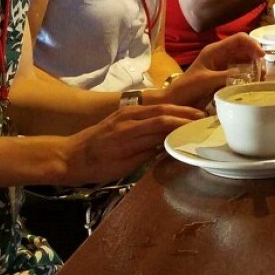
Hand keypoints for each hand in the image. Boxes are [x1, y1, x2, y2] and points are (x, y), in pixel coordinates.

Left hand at [59, 102, 203, 184]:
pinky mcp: (123, 112)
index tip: (200, 127)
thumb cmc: (95, 168)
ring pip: (157, 107)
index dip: (183, 123)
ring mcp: (125, 113)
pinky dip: (165, 110)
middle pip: (163, 111)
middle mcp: (127, 118)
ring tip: (195, 115)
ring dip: (178, 110)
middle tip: (205, 119)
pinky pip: (148, 108)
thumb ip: (147, 152)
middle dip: (185, 114)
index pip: (162, 123)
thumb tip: (169, 145)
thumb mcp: (123, 167)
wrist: (69, 156)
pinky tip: (175, 115)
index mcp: (128, 133)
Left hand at [161, 33, 265, 106]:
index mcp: (215, 50)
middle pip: (245, 49)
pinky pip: (242, 73)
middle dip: (257, 58)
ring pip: (246, 61)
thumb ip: (226, 76)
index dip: (253, 44)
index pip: (239, 39)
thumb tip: (247, 74)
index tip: (262, 57)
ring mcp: (224, 66)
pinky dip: (250, 77)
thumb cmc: (187, 88)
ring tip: (262, 80)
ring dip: (255, 68)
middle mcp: (221, 55)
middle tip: (264, 73)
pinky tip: (255, 85)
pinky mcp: (225, 77)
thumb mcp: (206, 80)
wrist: (176, 101)